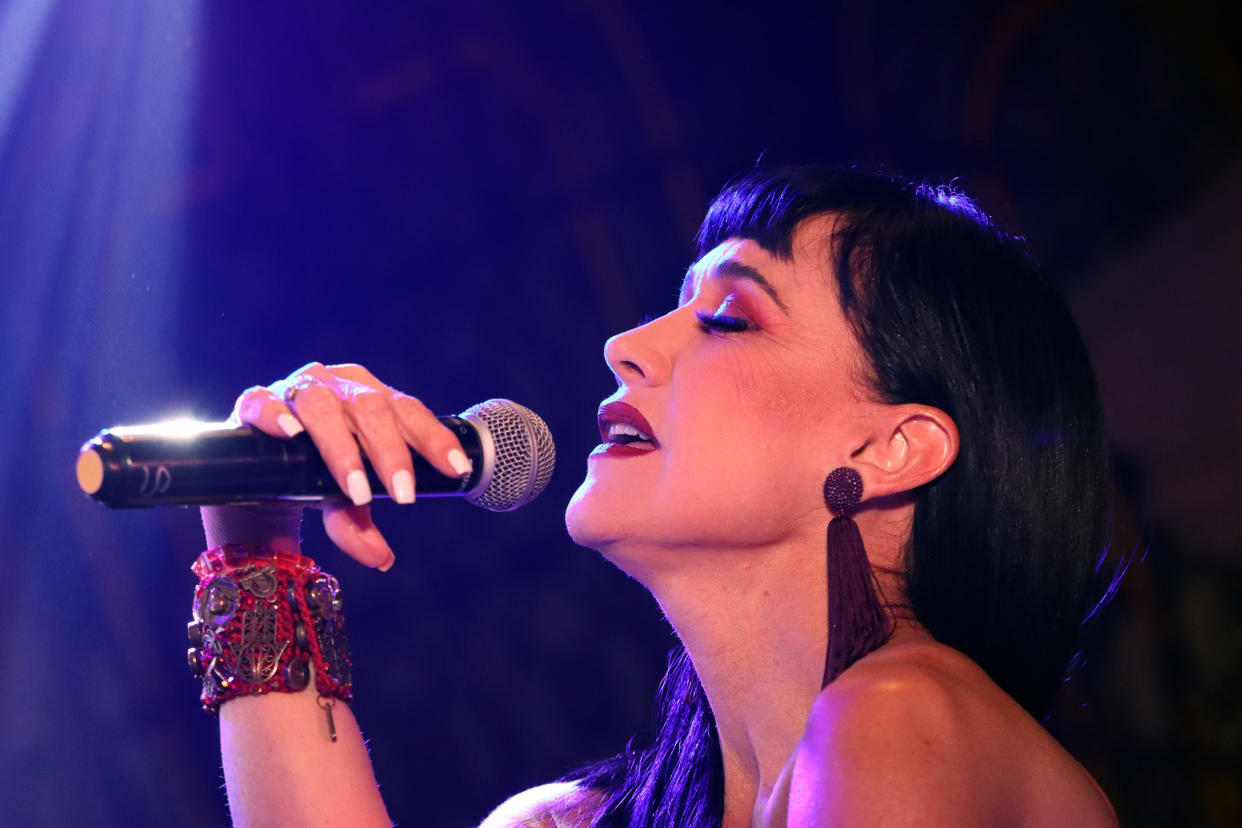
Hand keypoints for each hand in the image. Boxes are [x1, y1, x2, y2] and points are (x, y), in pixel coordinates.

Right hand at [201, 362, 471, 570]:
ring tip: (355, 487)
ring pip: (323, 405)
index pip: (409, 411)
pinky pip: (261, 399)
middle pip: (372, 409)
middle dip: (390, 453)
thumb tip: (381, 558)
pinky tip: (289, 433)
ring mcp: (295, 389)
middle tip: (404, 496)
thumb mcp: (340, 500)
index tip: (456, 469)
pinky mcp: (253, 399)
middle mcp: (338, 387)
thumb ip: (357, 524)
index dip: (433, 438)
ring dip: (341, 448)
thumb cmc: (312, 472)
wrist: (255, 466)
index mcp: (371, 398)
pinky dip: (274, 414)